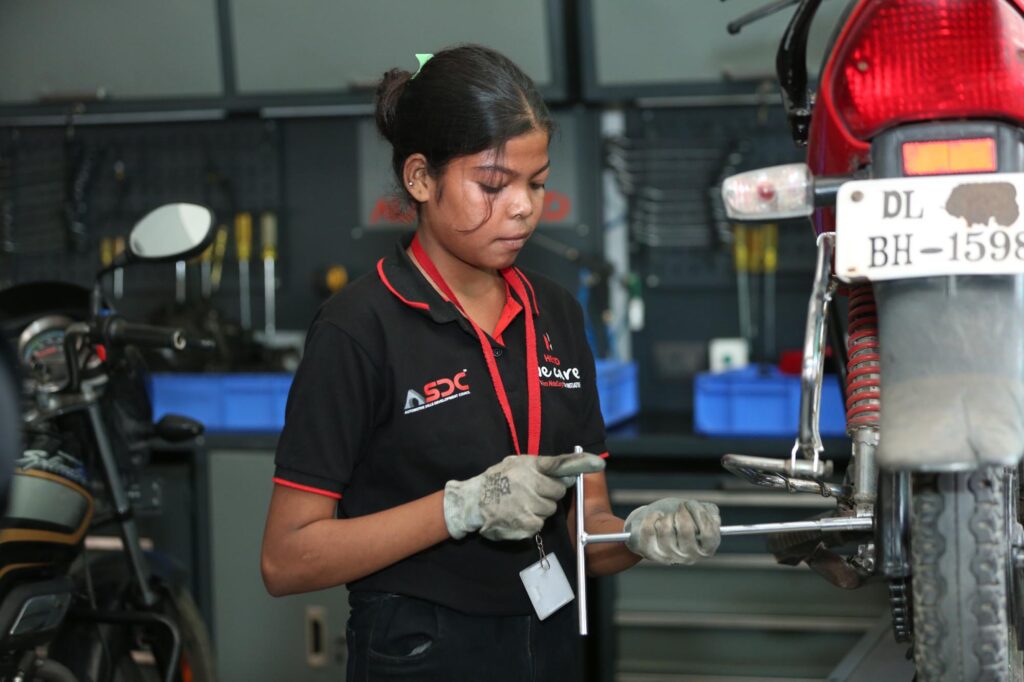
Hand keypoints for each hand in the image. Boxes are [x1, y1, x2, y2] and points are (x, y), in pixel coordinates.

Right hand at [443, 451, 604, 540]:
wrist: (473, 500)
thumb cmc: (498, 480)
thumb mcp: (517, 464)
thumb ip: (541, 466)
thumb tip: (568, 471)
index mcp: (530, 465)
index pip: (559, 464)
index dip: (580, 463)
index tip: (598, 463)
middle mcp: (531, 483)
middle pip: (559, 491)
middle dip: (549, 493)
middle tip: (532, 492)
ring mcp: (529, 504)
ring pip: (550, 509)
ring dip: (539, 508)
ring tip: (521, 503)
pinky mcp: (527, 523)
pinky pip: (540, 523)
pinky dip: (532, 521)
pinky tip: (518, 514)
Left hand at [624, 498, 720, 564]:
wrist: (651, 522)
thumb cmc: (678, 515)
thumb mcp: (697, 511)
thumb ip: (709, 512)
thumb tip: (711, 515)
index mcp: (706, 549)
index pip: (709, 534)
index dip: (700, 515)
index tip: (691, 504)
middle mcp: (689, 557)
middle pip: (686, 530)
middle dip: (681, 512)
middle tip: (679, 508)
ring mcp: (669, 557)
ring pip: (666, 529)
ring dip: (666, 515)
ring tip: (667, 516)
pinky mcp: (650, 553)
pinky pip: (649, 529)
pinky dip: (652, 516)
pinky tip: (655, 518)